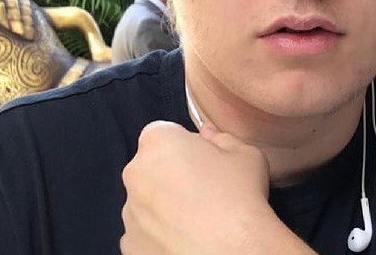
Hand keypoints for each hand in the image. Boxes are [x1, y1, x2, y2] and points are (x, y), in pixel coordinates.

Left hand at [121, 120, 289, 253]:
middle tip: (204, 189)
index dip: (186, 145)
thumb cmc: (240, 197)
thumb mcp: (246, 153)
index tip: (204, 160)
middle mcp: (135, 174)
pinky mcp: (130, 244)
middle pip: (151, 167)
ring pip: (147, 201)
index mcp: (159, 142)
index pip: (165, 133)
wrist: (233, 251)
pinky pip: (144, 232)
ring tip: (199, 218)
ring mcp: (129, 212)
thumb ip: (221, 137)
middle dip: (172, 174)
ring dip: (165, 205)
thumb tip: (208, 134)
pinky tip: (188, 237)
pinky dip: (161, 234)